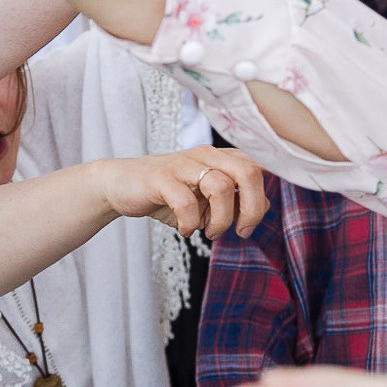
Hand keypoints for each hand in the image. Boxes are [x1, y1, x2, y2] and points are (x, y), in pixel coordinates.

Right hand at [96, 146, 269, 237]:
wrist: (120, 185)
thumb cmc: (168, 193)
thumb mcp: (207, 198)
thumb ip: (236, 199)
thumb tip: (265, 205)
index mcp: (220, 157)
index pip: (258, 168)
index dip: (261, 199)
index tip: (249, 225)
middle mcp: (205, 155)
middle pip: (248, 172)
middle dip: (252, 209)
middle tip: (241, 232)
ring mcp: (182, 164)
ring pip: (221, 187)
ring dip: (221, 219)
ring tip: (210, 232)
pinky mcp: (160, 178)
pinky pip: (186, 201)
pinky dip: (190, 223)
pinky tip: (185, 230)